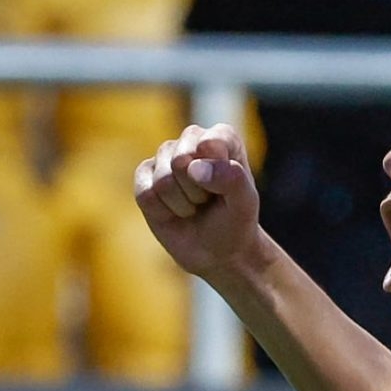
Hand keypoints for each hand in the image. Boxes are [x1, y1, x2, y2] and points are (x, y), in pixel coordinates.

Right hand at [135, 123, 262, 281]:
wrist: (218, 252)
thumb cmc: (234, 223)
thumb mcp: (245, 204)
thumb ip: (231, 179)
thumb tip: (192, 167)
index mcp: (221, 137)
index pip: (210, 143)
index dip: (216, 173)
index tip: (226, 191)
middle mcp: (191, 140)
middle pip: (180, 160)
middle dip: (196, 192)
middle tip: (208, 201)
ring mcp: (165, 157)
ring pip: (163, 180)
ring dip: (182, 205)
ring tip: (194, 208)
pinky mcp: (145, 177)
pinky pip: (146, 194)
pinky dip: (163, 212)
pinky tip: (175, 212)